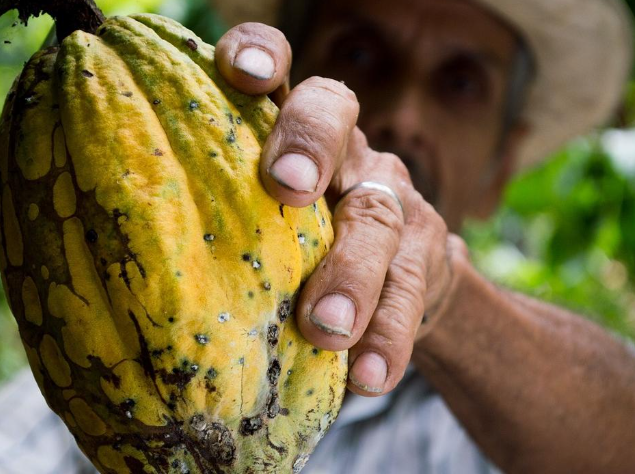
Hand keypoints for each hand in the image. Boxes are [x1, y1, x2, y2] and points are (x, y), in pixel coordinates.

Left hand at [216, 23, 463, 395]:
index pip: (281, 68)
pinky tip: (369, 377)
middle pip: (336, 116)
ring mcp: (392, 199)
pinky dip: (388, 336)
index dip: (262, 54)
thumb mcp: (266, 221)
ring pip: (378, 217)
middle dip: (310, 145)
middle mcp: (347, 150)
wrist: (402, 282)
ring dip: (352, 273)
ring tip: (326, 328)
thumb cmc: (304, 249)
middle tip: (285, 187)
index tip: (238, 72)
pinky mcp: (426, 255)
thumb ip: (221, 215)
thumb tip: (111, 256)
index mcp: (295, 131)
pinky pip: (410, 293)